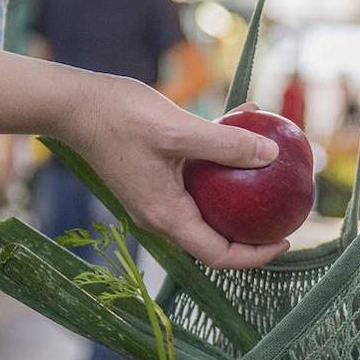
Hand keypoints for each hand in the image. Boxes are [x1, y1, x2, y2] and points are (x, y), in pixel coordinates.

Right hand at [62, 78, 289, 268]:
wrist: (73, 104)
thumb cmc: (120, 117)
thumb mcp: (179, 130)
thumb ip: (226, 145)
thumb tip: (272, 156)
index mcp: (167, 216)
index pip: (219, 255)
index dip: (255, 255)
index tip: (286, 241)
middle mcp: (162, 214)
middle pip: (216, 237)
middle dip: (253, 230)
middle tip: (284, 213)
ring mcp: (157, 196)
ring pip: (209, 206)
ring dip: (239, 191)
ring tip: (271, 171)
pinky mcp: (155, 176)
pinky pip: (197, 177)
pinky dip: (221, 159)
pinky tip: (243, 124)